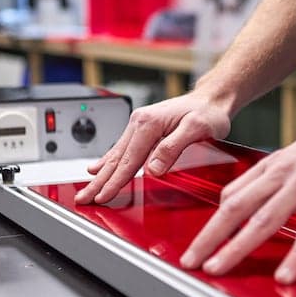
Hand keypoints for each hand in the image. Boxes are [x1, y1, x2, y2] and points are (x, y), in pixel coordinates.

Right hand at [75, 91, 231, 204]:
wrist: (212, 98)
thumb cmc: (208, 111)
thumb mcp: (197, 128)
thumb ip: (172, 148)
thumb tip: (153, 169)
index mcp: (149, 123)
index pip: (129, 160)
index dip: (115, 181)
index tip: (103, 196)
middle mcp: (140, 122)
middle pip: (116, 159)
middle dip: (99, 181)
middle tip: (83, 198)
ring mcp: (140, 125)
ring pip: (116, 155)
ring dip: (101, 174)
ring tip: (86, 189)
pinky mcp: (143, 129)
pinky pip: (122, 149)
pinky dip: (108, 161)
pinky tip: (97, 168)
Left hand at [179, 114, 295, 283]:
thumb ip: (283, 177)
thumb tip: (263, 196)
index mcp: (277, 163)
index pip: (234, 193)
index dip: (214, 219)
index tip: (202, 240)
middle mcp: (285, 170)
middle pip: (237, 207)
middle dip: (210, 236)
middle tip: (191, 260)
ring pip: (263, 219)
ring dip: (237, 246)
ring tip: (219, 268)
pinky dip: (295, 254)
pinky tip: (284, 274)